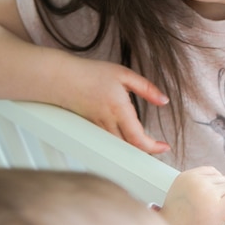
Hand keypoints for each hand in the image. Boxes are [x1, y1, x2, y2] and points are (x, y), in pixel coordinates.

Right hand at [54, 57, 170, 153]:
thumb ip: (147, 88)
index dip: (153, 147)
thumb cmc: (91, 73)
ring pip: (118, 147)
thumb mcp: (124, 75)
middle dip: (146, 150)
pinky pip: (109, 142)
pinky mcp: (91, 128)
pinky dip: (120, 144)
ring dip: (133, 149)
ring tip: (146, 144)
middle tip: (158, 146)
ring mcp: (98, 128)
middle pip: (129, 148)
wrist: (59, 78)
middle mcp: (108, 122)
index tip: (165, 147)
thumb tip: (164, 101)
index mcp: (119, 110)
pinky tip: (127, 140)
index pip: (138, 138)